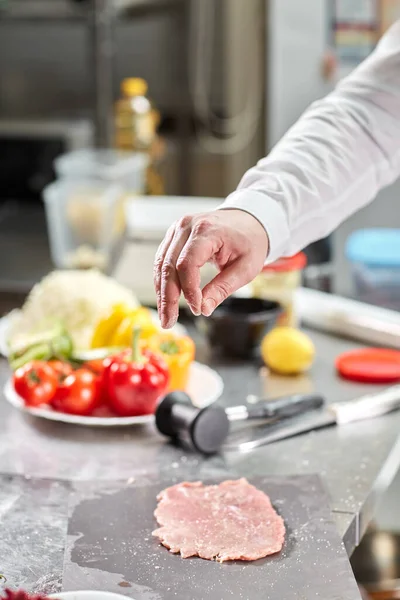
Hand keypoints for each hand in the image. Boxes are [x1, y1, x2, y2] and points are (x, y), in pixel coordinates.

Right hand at [154, 209, 268, 327]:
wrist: (248, 220)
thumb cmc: (249, 242)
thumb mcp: (246, 268)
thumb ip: (223, 288)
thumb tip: (205, 309)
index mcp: (207, 230)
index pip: (187, 264)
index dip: (189, 290)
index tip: (197, 309)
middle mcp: (187, 226)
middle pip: (169, 266)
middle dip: (167, 297)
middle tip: (169, 322)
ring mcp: (177, 229)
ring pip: (161, 265)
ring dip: (162, 293)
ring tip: (166, 316)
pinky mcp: (174, 236)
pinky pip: (163, 261)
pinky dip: (163, 282)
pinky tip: (166, 299)